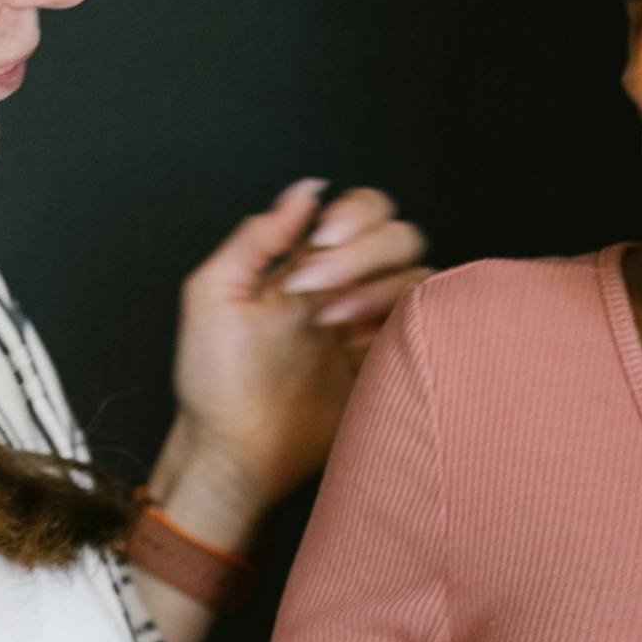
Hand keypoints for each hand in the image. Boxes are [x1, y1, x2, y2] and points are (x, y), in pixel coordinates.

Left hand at [158, 178, 427, 530]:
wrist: (234, 451)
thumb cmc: (214, 380)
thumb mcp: (213, 294)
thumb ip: (259, 237)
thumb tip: (306, 190)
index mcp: (306, 262)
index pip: (362, 210)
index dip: (356, 214)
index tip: (322, 240)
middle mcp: (346, 287)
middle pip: (398, 235)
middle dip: (362, 252)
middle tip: (313, 289)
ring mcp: (371, 325)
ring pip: (417, 275)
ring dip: (376, 288)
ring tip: (329, 325)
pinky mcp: (389, 364)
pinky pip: (427, 325)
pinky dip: (406, 319)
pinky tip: (358, 341)